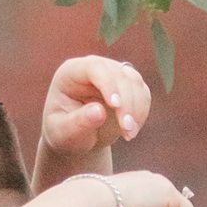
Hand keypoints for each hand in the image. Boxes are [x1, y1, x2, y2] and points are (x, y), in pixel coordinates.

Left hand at [37, 53, 149, 179]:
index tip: (116, 106)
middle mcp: (95, 68)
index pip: (95, 68)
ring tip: (129, 135)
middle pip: (118, 74)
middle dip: (126, 103)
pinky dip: (141, 112)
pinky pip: (143, 93)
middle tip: (127, 130)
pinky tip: (132, 131)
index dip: (108, 83)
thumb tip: (99, 111)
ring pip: (134, 82)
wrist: (77, 139)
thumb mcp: (64, 133)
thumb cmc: (65, 134)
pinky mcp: (128, 86)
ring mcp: (113, 74)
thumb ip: (78, 123)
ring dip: (137, 108)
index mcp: (72, 72)